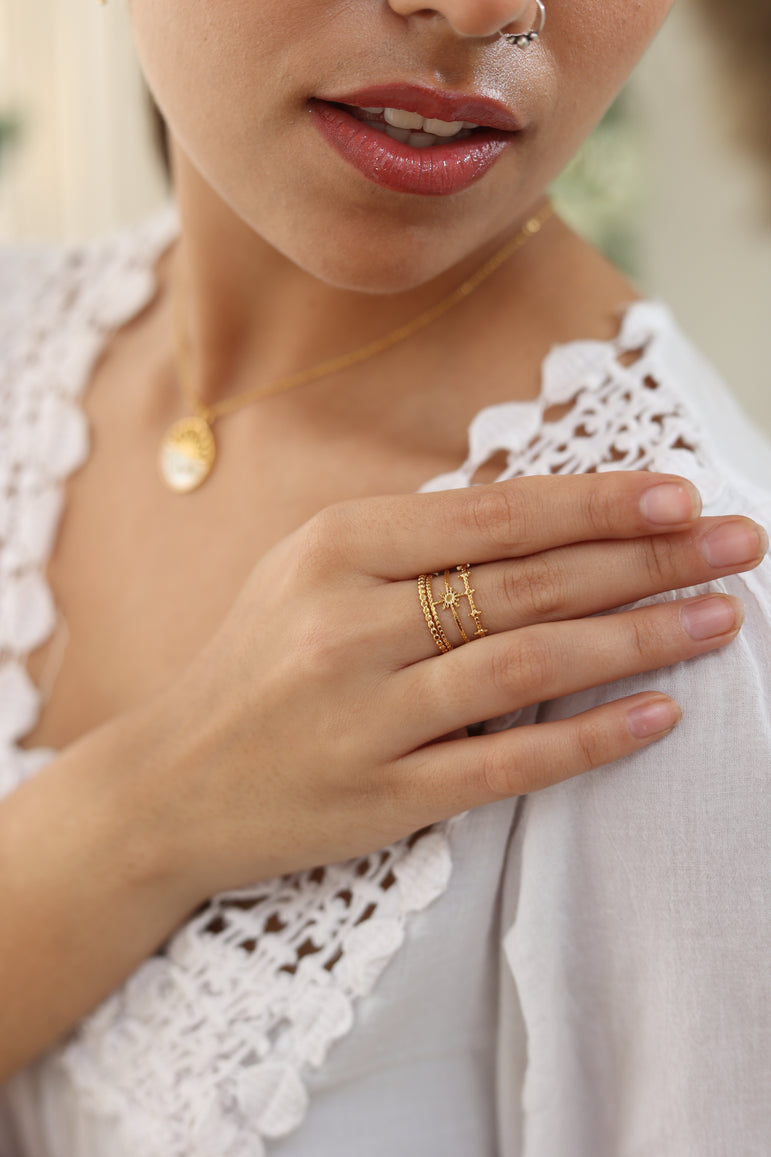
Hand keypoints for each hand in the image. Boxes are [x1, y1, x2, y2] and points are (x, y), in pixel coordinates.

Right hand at [159, 472, 765, 898]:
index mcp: (335, 546)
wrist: (167, 781)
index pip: (494, 514)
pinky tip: (659, 717)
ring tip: (720, 619)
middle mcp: (349, 623)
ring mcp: (365, 716)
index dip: (597, 504)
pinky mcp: (379, 798)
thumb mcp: (310, 569)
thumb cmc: (255, 662)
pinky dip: (587, 741)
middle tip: (740, 544)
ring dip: (638, 641)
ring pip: (528, 667)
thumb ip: (414, 541)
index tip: (682, 495)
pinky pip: (503, 767)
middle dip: (647, 560)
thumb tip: (551, 515)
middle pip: (528, 583)